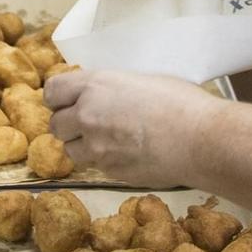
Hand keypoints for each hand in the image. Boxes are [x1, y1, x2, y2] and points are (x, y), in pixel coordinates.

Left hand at [45, 69, 223, 188]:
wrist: (199, 139)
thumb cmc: (180, 101)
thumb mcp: (139, 80)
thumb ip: (110, 89)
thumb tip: (101, 95)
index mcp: (94, 86)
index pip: (52, 92)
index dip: (59, 98)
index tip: (69, 102)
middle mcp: (87, 115)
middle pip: (56, 125)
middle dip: (69, 125)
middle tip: (91, 123)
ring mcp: (96, 147)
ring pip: (71, 150)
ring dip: (84, 146)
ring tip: (109, 141)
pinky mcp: (109, 171)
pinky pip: (95, 166)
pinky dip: (105, 162)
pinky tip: (128, 154)